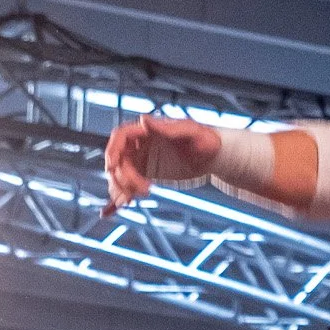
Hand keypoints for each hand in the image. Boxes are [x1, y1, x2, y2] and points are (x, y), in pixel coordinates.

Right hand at [103, 113, 220, 213]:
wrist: (217, 157)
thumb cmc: (208, 139)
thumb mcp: (191, 132)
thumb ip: (167, 128)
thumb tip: (143, 119)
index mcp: (149, 131)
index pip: (121, 137)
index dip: (112, 151)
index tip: (113, 167)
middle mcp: (142, 145)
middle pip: (119, 159)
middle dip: (123, 176)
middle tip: (144, 191)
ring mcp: (143, 160)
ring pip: (121, 174)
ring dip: (120, 188)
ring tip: (128, 202)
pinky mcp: (148, 175)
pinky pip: (129, 186)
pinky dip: (120, 197)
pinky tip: (111, 210)